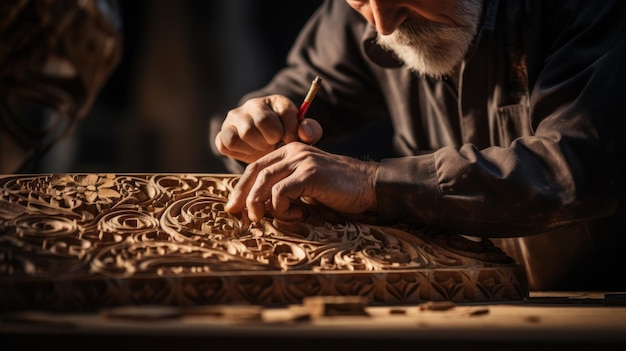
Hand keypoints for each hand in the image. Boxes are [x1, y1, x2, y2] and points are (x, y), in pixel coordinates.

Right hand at [214, 95, 322, 163]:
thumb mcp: (302, 135)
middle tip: (275, 145)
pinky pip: (227, 143)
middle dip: (273, 139)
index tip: (291, 140)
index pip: (285, 110)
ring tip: (264, 148)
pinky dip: (240, 152)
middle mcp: (253, 105)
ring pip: (245, 132)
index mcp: (276, 101)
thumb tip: (303, 132)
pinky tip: (250, 152)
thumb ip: (310, 131)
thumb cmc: (286, 141)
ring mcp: (234, 119)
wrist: (267, 150)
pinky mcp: (222, 135)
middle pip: (262, 121)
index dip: (291, 130)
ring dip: (258, 147)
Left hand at [225, 142, 378, 221]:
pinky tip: (299, 215)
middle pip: (255, 172)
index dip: (241, 187)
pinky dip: (283, 209)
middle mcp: (294, 152)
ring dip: (260, 205)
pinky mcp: (310, 174)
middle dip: (242, 196)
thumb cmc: (339, 191)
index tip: (234, 206)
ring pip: (264, 182)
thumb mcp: (307, 187)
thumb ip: (285, 189)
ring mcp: (302, 161)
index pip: (256, 167)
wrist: (370, 186)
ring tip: (266, 219)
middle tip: (237, 215)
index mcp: (290, 152)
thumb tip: (260, 207)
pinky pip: (281, 193)